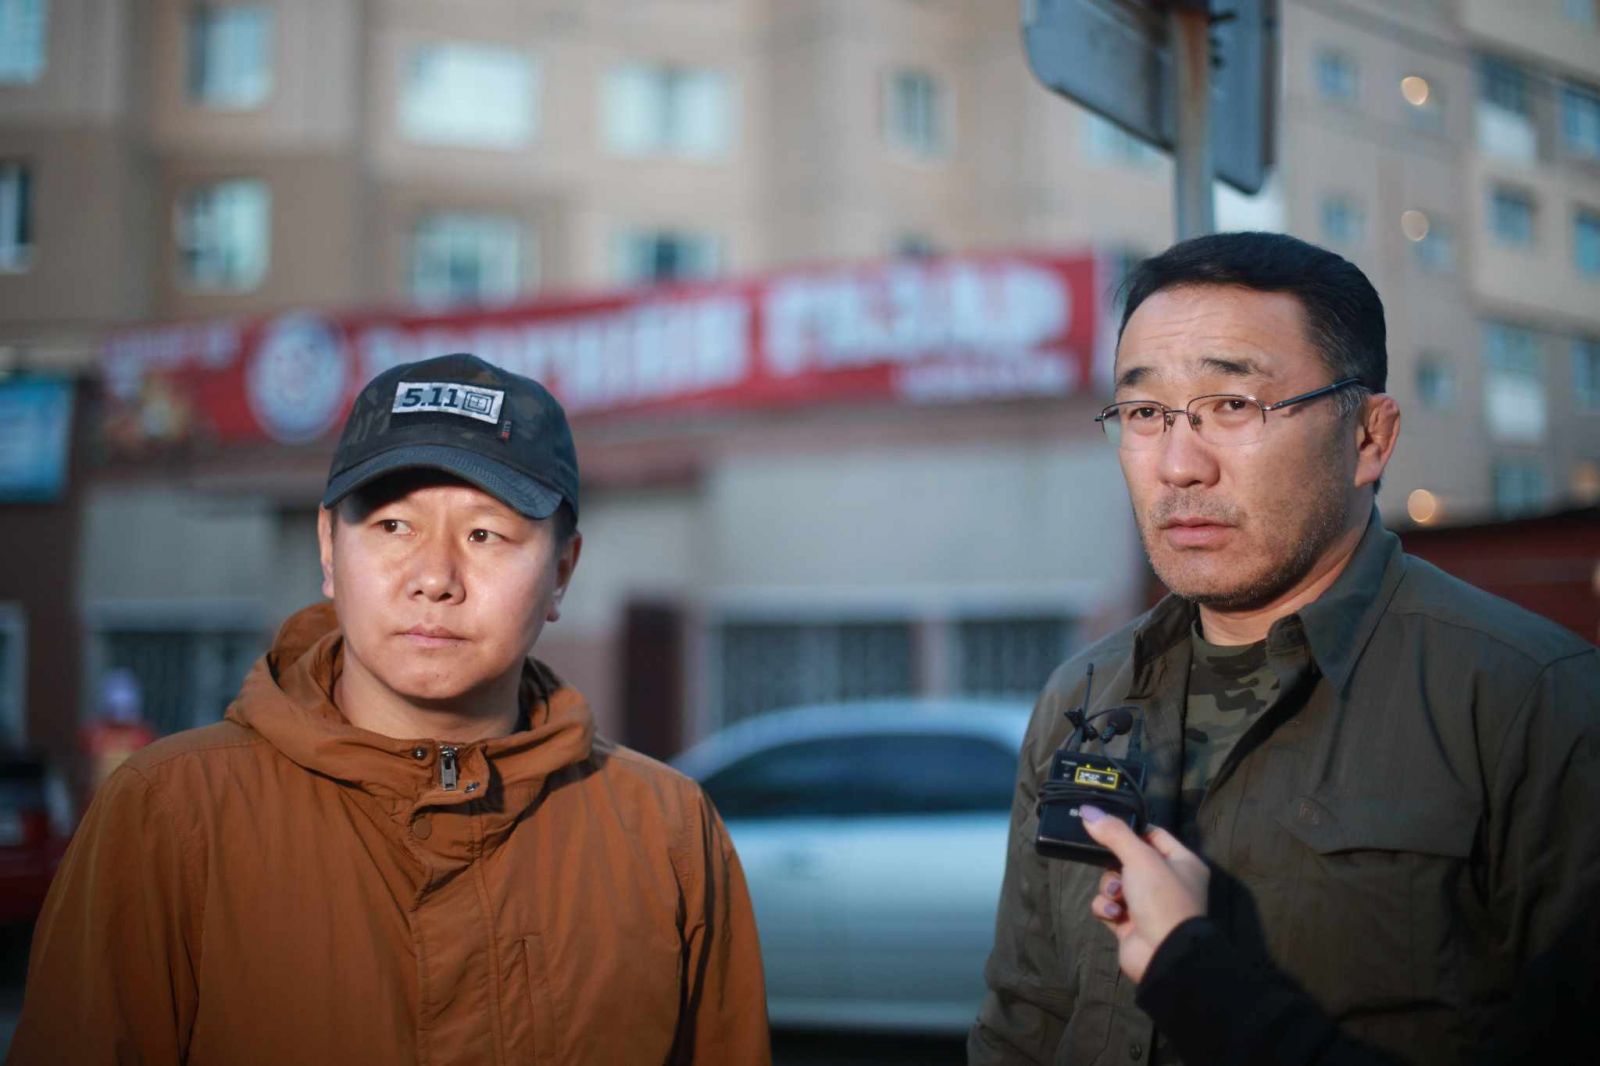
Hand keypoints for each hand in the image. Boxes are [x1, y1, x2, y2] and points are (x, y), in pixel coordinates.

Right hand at [1080, 806, 1208, 983]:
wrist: (1163, 955)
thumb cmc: (1161, 899)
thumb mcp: (1140, 858)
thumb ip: (1114, 833)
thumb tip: (1089, 811)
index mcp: (1183, 862)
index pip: (1154, 835)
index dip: (1131, 830)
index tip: (1106, 826)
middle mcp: (1168, 883)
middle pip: (1129, 859)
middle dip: (1114, 864)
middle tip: (1110, 864)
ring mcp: (1149, 906)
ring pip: (1116, 883)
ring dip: (1110, 887)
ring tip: (1117, 896)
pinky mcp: (1131, 925)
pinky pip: (1110, 906)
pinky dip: (1107, 908)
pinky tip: (1114, 915)